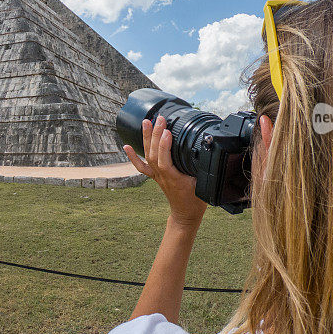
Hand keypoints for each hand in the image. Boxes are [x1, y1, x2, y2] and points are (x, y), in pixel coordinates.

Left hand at [123, 115, 206, 229]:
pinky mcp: (155, 176)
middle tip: (159, 119)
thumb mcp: (203, 185)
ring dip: (146, 138)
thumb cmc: (194, 201)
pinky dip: (133, 156)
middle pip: (154, 154)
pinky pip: (142, 166)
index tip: (167, 131)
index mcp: (174, 178)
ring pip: (148, 156)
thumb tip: (206, 154)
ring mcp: (157, 175)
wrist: (185, 215)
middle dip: (156, 134)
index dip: (164, 146)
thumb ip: (202, 170)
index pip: (164, 160)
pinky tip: (126, 146)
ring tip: (146, 122)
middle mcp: (162, 176)